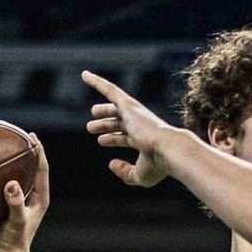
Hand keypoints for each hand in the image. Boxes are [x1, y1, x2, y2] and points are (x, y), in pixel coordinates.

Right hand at [0, 134, 49, 251]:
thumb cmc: (13, 242)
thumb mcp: (15, 221)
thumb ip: (15, 203)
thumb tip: (12, 184)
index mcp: (39, 199)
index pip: (42, 169)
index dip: (39, 152)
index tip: (32, 136)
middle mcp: (31, 199)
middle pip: (30, 169)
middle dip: (25, 153)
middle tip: (16, 135)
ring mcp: (18, 203)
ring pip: (16, 177)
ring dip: (10, 163)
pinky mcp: (5, 208)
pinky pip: (1, 187)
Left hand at [82, 70, 173, 187]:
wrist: (168, 150)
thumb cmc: (158, 165)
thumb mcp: (140, 175)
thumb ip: (125, 172)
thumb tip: (111, 164)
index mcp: (144, 140)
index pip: (125, 137)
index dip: (112, 139)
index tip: (101, 141)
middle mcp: (140, 125)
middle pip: (119, 122)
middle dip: (106, 124)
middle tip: (91, 127)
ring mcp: (135, 115)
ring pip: (114, 108)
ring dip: (103, 111)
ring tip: (92, 113)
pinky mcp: (129, 105)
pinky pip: (110, 90)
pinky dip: (97, 82)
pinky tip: (84, 75)